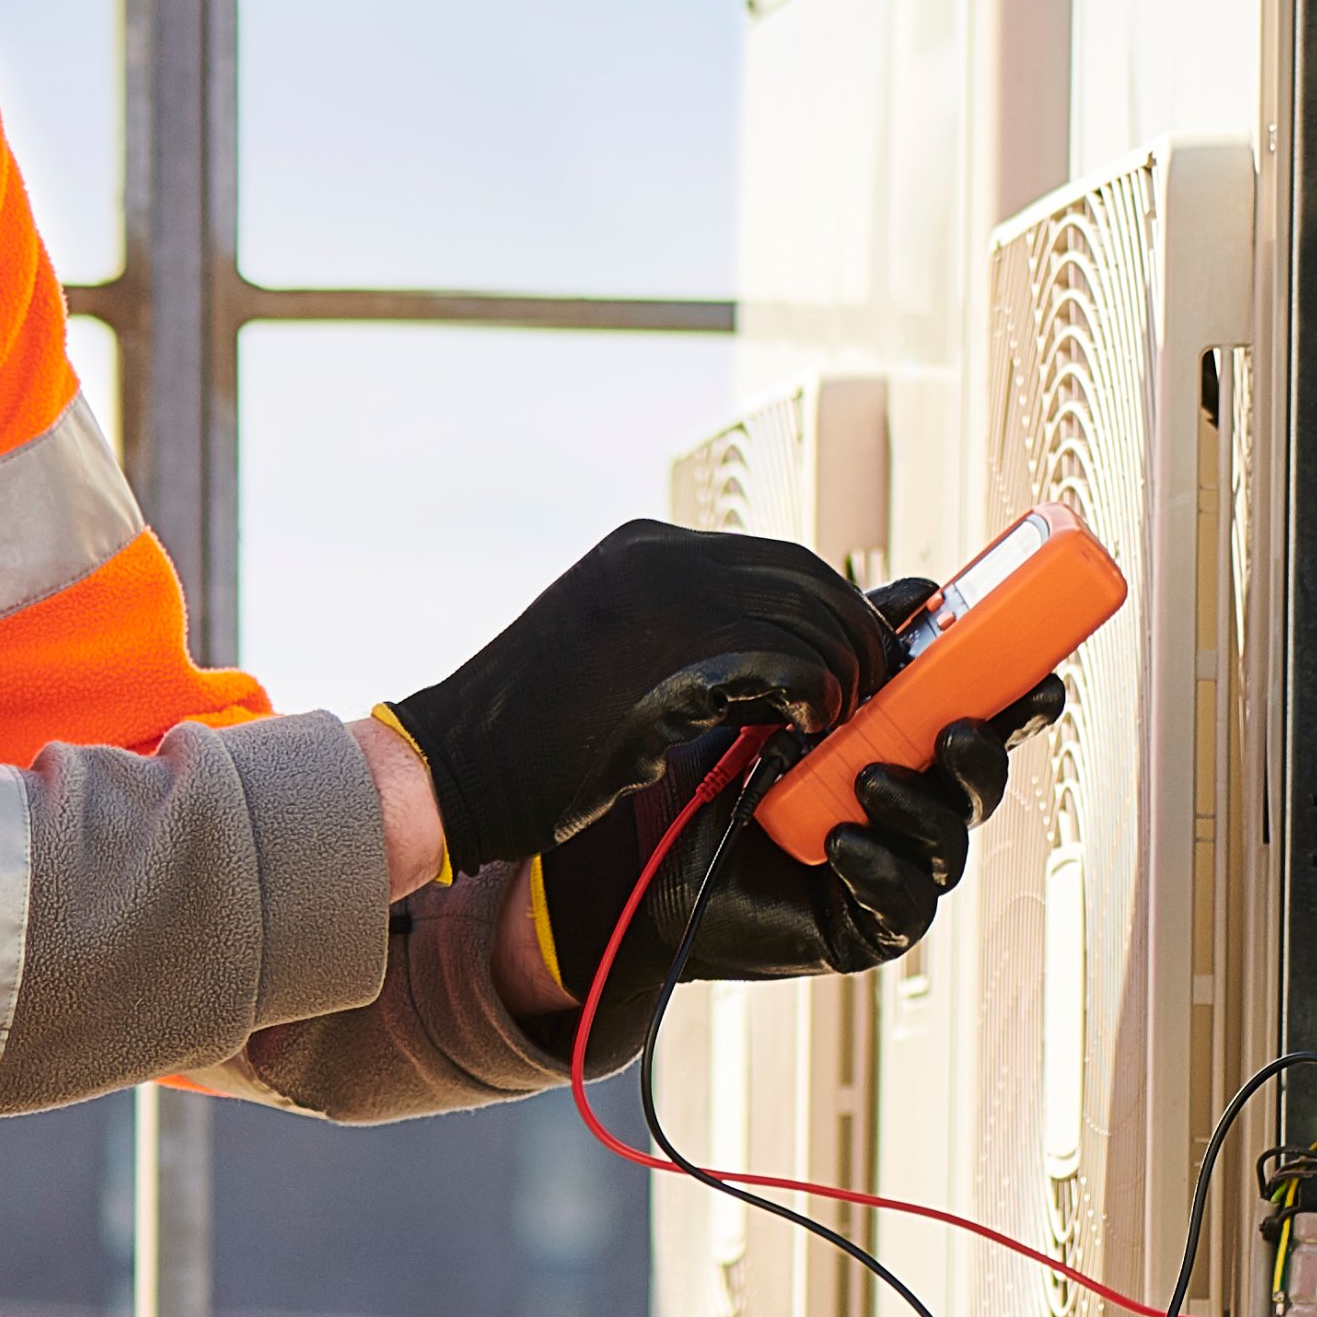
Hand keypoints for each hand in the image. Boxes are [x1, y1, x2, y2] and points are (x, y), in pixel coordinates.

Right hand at [392, 520, 888, 866]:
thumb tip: (796, 657)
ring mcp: (659, 605)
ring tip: (831, 722)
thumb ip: (700, 638)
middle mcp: (657, 558)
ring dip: (839, 674)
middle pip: (808, 578)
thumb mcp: (619, 656)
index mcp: (646, 549)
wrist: (451, 768)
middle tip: (865, 696)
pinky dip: (812, 696)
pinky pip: (783, 662)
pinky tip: (802, 729)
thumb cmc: (534, 736)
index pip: (782, 557)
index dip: (835, 608)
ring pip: (806, 617)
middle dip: (855, 638)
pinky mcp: (664, 664)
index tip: (853, 661)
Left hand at [546, 693, 1027, 1011]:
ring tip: (868, 780)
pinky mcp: (872, 926)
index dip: (1020, 707)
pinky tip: (843, 841)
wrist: (658, 848)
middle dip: (980, 757)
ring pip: (948, 843)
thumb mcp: (794, 693)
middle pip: (978, 786)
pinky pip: (906, 903)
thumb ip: (858, 646)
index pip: (982, 726)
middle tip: (955, 732)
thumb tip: (922, 591)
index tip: (1045, 682)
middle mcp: (917, 813)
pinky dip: (880, 867)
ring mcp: (900, 872)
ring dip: (917, 808)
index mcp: (910, 753)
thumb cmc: (728, 768)